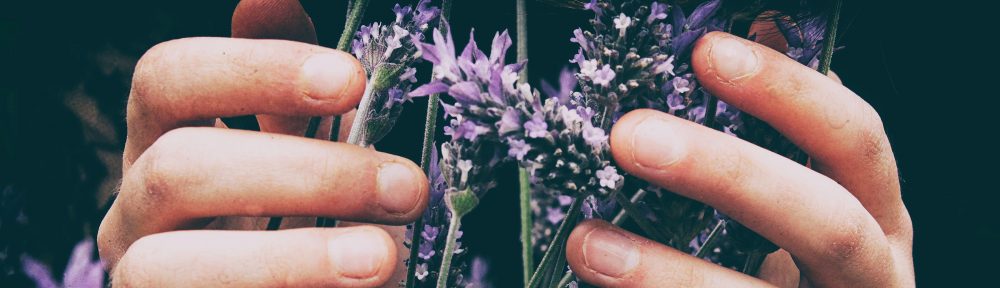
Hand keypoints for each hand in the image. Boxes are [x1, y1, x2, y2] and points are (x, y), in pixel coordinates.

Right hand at [97, 1, 428, 286]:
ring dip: (294, 259)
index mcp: (164, 138)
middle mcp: (137, 205)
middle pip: (180, 169)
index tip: (351, 79)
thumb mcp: (299, 144)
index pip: (169, 78)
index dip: (255, 70)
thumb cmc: (298, 216)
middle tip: (406, 188)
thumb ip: (288, 86)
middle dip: (307, 175)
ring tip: (383, 257)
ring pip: (173, 265)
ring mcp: (142, 275)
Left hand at [564, 32, 913, 286]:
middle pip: (822, 220)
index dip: (787, 93)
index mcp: (877, 210)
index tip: (706, 53)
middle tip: (631, 138)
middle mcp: (870, 268)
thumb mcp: (809, 191)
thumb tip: (760, 26)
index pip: (853, 138)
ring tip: (589, 243)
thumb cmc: (808, 258)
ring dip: (667, 272)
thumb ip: (786, 129)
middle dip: (727, 175)